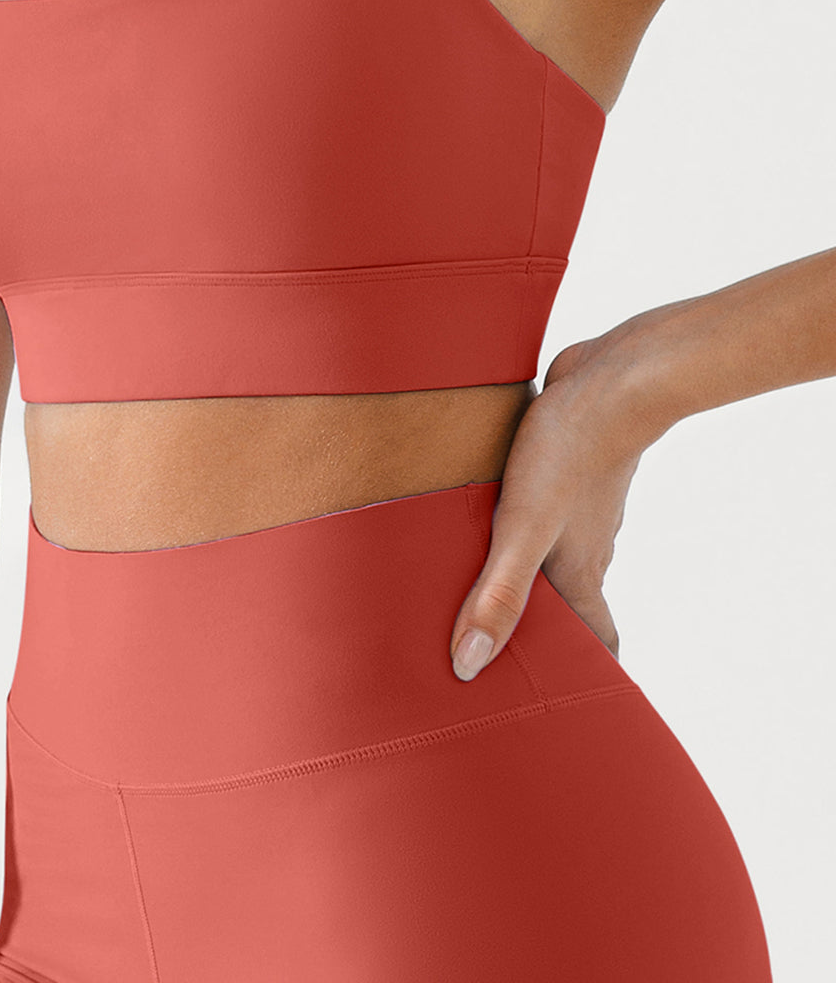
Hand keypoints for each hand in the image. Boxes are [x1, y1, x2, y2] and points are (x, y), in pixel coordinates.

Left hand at [449, 314, 674, 680]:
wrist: (611, 380)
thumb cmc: (568, 454)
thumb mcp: (522, 529)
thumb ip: (498, 594)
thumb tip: (468, 665)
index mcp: (581, 572)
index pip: (599, 640)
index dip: (588, 673)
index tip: (570, 701)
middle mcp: (587, 544)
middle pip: (571, 599)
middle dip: (542, 625)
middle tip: (501, 644)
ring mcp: (580, 504)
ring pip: (556, 549)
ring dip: (527, 568)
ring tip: (480, 579)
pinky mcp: (567, 466)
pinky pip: (545, 504)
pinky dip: (521, 519)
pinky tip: (489, 508)